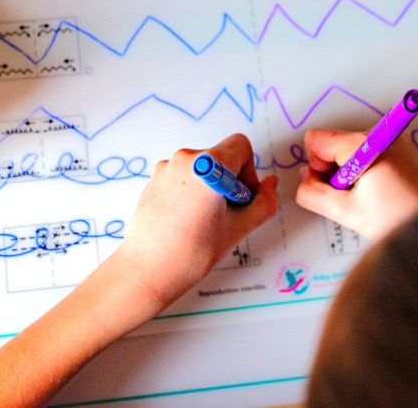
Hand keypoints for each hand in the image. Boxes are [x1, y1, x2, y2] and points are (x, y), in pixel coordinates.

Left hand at [114, 133, 277, 309]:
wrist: (147, 270)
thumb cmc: (189, 252)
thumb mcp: (239, 228)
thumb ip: (263, 202)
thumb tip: (270, 185)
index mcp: (207, 165)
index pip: (241, 146)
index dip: (249, 171)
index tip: (242, 196)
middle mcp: (184, 159)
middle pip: (221, 156)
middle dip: (230, 181)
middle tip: (226, 214)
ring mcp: (165, 168)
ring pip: (202, 168)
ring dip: (211, 187)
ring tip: (204, 220)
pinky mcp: (154, 180)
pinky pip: (183, 177)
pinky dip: (192, 192)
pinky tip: (188, 220)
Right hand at [295, 129, 417, 241]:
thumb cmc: (399, 221)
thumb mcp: (345, 212)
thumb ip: (312, 193)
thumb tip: (304, 181)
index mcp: (365, 144)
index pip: (317, 140)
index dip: (316, 166)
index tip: (334, 185)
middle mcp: (381, 136)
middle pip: (335, 145)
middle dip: (335, 172)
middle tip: (354, 198)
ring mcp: (395, 142)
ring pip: (352, 152)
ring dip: (352, 175)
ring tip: (372, 199)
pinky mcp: (404, 152)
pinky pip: (370, 156)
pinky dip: (368, 174)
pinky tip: (382, 196)